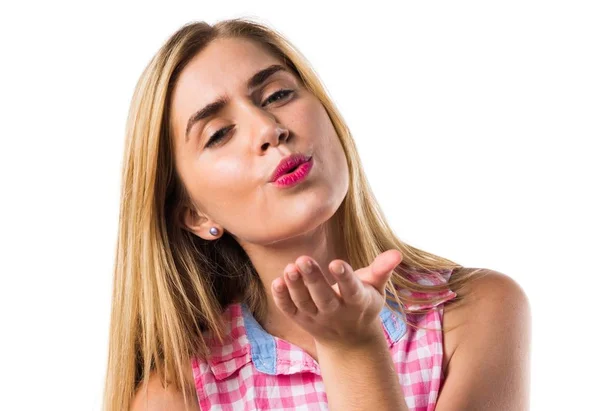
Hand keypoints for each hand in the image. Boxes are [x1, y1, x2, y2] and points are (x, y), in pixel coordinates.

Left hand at [271, 249, 402, 347]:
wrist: (349, 340)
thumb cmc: (363, 303)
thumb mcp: (377, 288)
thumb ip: (382, 269)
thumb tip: (397, 252)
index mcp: (357, 302)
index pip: (350, 290)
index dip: (344, 277)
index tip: (336, 263)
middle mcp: (336, 312)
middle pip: (323, 297)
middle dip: (313, 279)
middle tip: (302, 259)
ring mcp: (316, 317)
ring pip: (304, 303)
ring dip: (295, 286)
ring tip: (290, 267)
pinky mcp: (301, 319)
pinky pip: (289, 310)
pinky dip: (282, 298)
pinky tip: (277, 281)